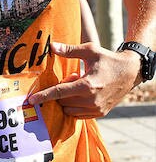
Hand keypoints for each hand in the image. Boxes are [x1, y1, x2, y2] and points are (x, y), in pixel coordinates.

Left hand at [26, 41, 140, 117]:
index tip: (31, 100)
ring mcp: (97, 109)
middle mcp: (92, 100)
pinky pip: (78, 114)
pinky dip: (75, 106)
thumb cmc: (109, 60)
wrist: (131, 72)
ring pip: (69, 109)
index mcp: (87, 85)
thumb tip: (51, 46)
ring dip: (67, 100)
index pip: (59, 92)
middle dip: (61, 92)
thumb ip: (69, 50)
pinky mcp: (101, 113)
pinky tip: (83, 94)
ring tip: (79, 85)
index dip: (43, 96)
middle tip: (73, 78)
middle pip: (62, 101)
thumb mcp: (90, 50)